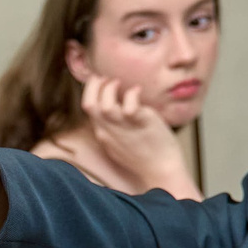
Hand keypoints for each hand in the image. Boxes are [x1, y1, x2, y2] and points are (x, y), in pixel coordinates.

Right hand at [75, 77, 198, 198]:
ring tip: (119, 82)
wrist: (160, 170)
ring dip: (110, 88)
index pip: (88, 108)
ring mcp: (124, 128)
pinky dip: (132, 93)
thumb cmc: (143, 156)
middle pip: (89, 104)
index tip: (99, 82)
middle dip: (94, 85)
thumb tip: (114, 108)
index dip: (90, 91)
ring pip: (106, 104)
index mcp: (103, 134)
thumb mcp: (118, 143)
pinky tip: (138, 90)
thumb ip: (112, 127)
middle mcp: (109, 130)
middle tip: (105, 78)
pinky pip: (130, 105)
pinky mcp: (141, 123)